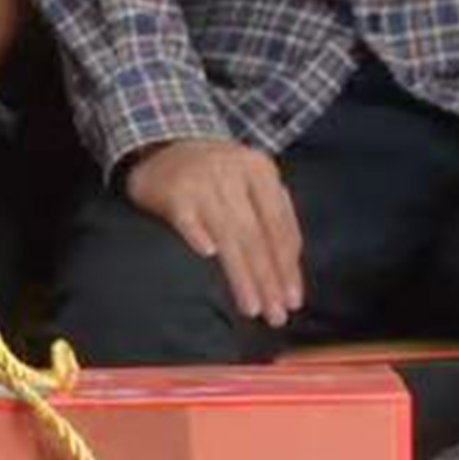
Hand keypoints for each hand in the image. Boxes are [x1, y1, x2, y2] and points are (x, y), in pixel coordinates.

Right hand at [122, 138, 304, 328]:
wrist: (165, 145)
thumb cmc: (218, 174)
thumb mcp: (251, 182)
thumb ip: (273, 217)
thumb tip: (289, 272)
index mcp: (260, 170)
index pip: (280, 226)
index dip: (288, 266)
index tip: (293, 300)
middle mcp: (233, 173)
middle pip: (256, 235)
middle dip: (268, 279)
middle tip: (276, 315)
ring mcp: (202, 181)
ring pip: (227, 234)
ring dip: (241, 274)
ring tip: (252, 307)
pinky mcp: (174, 192)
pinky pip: (187, 219)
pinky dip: (197, 235)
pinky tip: (207, 257)